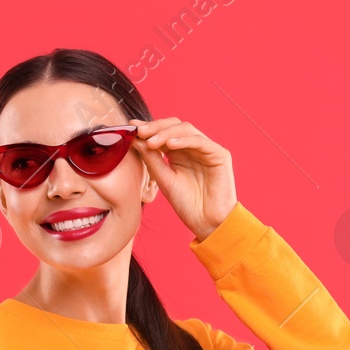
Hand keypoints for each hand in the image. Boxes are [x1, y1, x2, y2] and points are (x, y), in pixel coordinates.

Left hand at [129, 118, 236, 242]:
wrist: (207, 223)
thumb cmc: (187, 204)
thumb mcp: (164, 180)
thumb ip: (152, 160)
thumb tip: (136, 140)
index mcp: (179, 152)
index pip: (163, 132)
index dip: (147, 128)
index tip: (130, 127)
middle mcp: (193, 147)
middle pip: (174, 125)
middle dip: (155, 126)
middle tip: (139, 131)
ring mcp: (207, 149)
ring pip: (185, 129)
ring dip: (166, 133)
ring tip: (151, 142)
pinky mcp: (220, 154)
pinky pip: (200, 141)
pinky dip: (184, 140)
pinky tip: (169, 145)